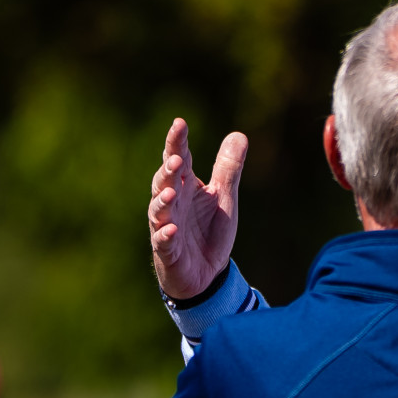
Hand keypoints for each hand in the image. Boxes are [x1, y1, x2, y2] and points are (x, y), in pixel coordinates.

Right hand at [149, 118, 247, 301]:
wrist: (206, 274)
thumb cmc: (209, 231)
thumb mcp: (224, 197)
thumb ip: (228, 168)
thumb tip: (238, 134)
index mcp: (186, 186)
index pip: (180, 158)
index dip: (177, 142)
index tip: (179, 123)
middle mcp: (173, 203)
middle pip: (165, 181)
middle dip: (169, 170)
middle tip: (177, 158)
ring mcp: (167, 226)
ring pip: (159, 210)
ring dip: (163, 200)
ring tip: (171, 190)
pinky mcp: (168, 251)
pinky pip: (163, 242)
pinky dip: (166, 235)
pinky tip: (171, 229)